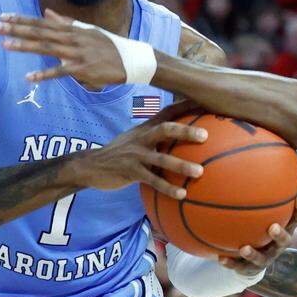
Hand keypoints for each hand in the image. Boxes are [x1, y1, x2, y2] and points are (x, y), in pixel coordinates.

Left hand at [0, 9, 126, 89]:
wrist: (129, 60)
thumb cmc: (107, 45)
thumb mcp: (87, 30)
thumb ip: (65, 22)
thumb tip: (47, 13)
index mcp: (71, 29)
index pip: (41, 22)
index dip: (21, 19)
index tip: (4, 17)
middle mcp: (71, 38)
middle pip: (39, 32)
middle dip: (16, 29)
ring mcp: (76, 53)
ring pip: (46, 48)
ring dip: (25, 46)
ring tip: (6, 45)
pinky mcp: (81, 69)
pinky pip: (60, 72)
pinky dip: (45, 74)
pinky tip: (30, 77)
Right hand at [78, 118, 207, 198]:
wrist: (91, 166)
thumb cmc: (120, 153)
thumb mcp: (135, 139)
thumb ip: (154, 136)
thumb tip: (180, 137)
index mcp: (146, 129)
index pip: (167, 112)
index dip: (185, 105)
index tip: (205, 101)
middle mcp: (142, 138)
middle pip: (166, 129)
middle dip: (186, 131)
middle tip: (206, 135)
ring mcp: (136, 154)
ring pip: (162, 158)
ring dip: (181, 165)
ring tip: (200, 172)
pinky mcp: (131, 172)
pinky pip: (153, 181)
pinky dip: (168, 188)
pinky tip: (182, 195)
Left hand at [218, 194, 296, 275]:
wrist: (249, 259)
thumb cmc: (255, 226)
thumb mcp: (258, 210)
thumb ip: (259, 191)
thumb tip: (252, 158)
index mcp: (283, 228)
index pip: (295, 218)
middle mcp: (276, 245)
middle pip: (284, 241)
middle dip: (279, 235)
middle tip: (272, 227)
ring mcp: (264, 258)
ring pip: (262, 258)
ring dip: (254, 253)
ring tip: (244, 247)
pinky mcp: (249, 269)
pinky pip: (238, 266)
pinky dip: (230, 263)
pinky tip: (219, 258)